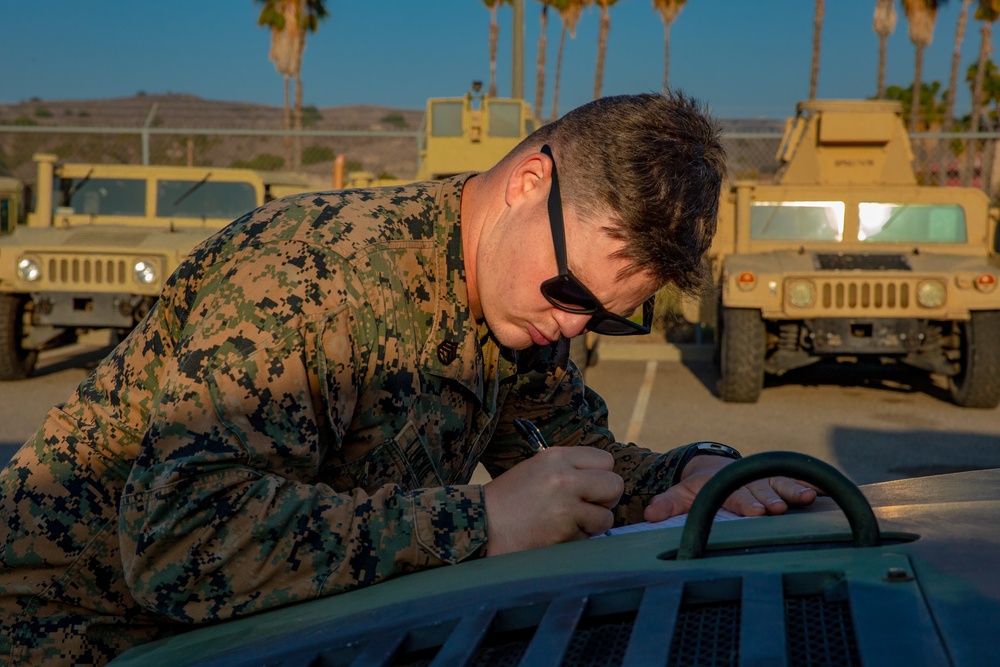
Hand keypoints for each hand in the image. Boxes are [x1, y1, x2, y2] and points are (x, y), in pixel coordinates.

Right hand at [482, 447, 623, 555]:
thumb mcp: (536, 468)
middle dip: (606, 499)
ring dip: (592, 524)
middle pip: (615, 485)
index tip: (590, 486)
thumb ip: (569, 468)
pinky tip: (555, 536)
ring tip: (568, 523)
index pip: (606, 460)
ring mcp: (566, 507)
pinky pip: (588, 539)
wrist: (481, 525)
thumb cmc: (508, 498)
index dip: (601, 475)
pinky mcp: (564, 533)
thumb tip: (602, 477)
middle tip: (589, 506)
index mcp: (557, 457)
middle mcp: (565, 478)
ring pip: (606, 517)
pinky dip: (576, 541)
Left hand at [643, 454, 819, 522]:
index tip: (757, 512)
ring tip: (807, 497)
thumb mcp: (684, 493)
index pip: (737, 495)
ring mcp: (764, 479)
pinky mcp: (777, 479)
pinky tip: (826, 491)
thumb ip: (668, 504)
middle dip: (771, 498)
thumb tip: (649, 516)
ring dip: (794, 489)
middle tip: (780, 507)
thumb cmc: (701, 485)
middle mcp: (748, 481)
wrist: (715, 466)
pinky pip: (795, 479)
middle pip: (761, 489)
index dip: (747, 504)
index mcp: (726, 485)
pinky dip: (809, 483)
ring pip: (780, 482)